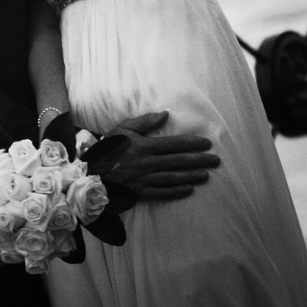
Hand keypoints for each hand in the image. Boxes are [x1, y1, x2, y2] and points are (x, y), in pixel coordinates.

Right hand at [101, 112, 218, 200]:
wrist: (91, 172)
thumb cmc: (107, 149)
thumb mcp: (122, 130)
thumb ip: (144, 122)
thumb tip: (164, 114)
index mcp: (144, 146)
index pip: (173, 144)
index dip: (191, 144)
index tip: (206, 143)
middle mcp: (147, 163)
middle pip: (177, 161)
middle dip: (199, 160)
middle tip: (215, 160)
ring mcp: (144, 179)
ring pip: (173, 177)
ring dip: (191, 176)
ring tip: (206, 175)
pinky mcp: (140, 192)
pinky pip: (161, 192)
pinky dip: (176, 192)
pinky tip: (189, 190)